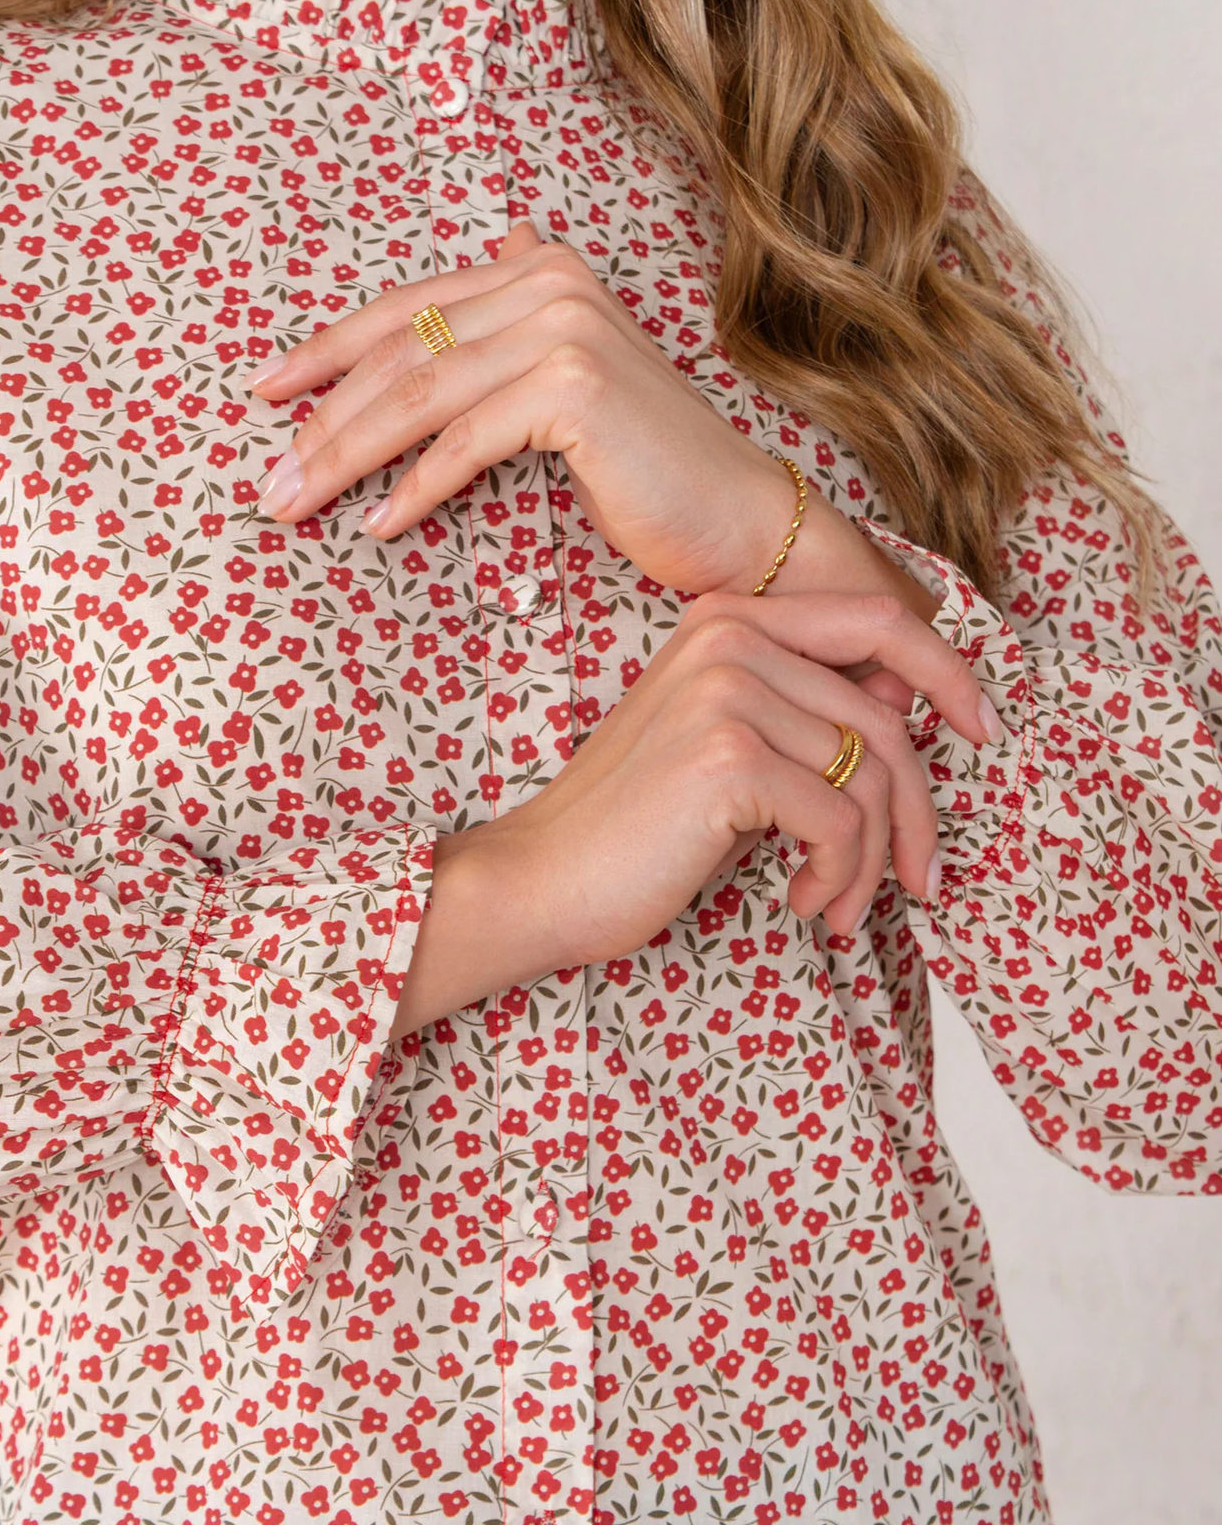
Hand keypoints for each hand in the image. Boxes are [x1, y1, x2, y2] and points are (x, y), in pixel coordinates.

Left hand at [246, 222, 808, 597]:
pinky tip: (379, 526)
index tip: (265, 394)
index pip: (407, 308)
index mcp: (539, 270)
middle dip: (323, 419)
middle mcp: (549, 281)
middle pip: (401, 352)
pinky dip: (415, 488)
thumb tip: (504, 234)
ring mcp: (563, 328)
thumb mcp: (568, 383)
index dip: (327, 351)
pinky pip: (465, 443)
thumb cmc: (646, 467)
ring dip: (346, 457)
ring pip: (419, 395)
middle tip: (270, 480)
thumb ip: (521, 324)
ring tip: (298, 505)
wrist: (737, 517)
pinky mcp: (574, 387)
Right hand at [392, 587, 995, 1034]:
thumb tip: (919, 707)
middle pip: (888, 717)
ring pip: (872, 776)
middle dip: (916, 812)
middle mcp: (729, 636)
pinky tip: (804, 903)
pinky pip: (841, 821)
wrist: (539, 879)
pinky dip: (839, 877)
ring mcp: (728, 691)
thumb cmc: (633, 831)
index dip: (950, 673)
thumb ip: (803, 713)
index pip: (877, 621)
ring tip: (838, 905)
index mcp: (727, 619)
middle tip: (918, 881)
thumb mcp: (727, 750)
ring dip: (871, 862)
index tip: (985, 731)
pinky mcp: (730, 758)